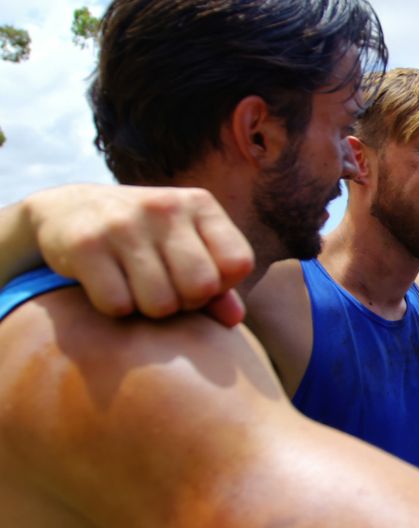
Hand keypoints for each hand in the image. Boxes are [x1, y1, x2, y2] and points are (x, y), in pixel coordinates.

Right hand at [24, 184, 252, 324]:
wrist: (69, 209)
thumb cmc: (145, 237)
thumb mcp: (185, 247)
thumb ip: (217, 284)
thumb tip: (235, 320)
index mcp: (199, 204)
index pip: (238, 263)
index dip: (221, 285)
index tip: (196, 280)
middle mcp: (165, 207)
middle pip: (201, 287)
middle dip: (185, 302)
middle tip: (166, 290)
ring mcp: (124, 223)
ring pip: (160, 304)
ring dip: (149, 309)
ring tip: (137, 287)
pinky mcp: (86, 244)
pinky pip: (118, 305)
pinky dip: (116, 308)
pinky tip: (110, 285)